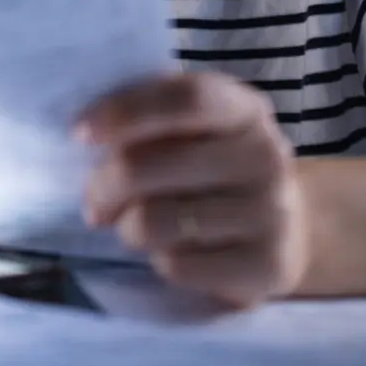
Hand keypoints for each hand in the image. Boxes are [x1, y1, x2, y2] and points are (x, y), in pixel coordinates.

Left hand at [75, 71, 309, 306]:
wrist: (286, 233)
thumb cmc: (215, 172)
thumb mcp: (194, 132)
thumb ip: (150, 120)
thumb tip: (86, 133)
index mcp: (244, 109)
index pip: (185, 98)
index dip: (125, 111)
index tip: (79, 133)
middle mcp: (265, 156)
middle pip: (147, 166)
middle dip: (104, 186)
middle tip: (95, 200)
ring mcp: (272, 213)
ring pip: (154, 222)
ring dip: (129, 228)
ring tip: (136, 226)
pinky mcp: (267, 267)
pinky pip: (177, 266)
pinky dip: (161, 262)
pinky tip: (174, 252)